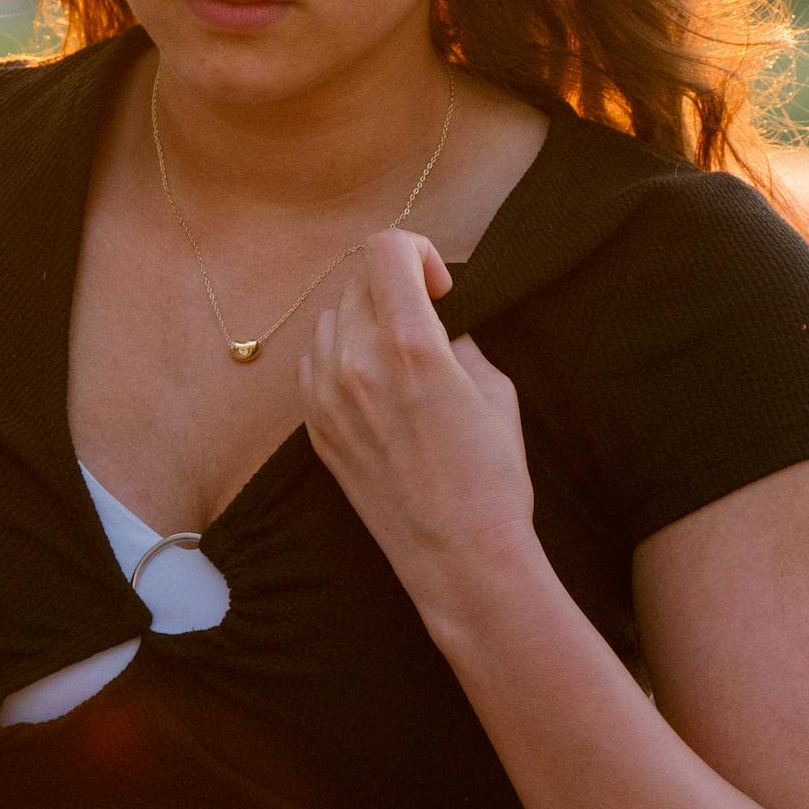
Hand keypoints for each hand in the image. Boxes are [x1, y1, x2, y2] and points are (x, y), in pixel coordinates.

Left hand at [297, 228, 536, 601]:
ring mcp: (327, 397)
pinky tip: (374, 383)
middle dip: (394, 285)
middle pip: (358, 280)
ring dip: (365, 319)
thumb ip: (457, 337)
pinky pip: (315, 362)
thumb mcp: (494, 389)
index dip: (417, 252)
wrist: (459, 558)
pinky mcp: (315, 428)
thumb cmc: (491, 477)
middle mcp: (357, 363)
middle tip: (426, 317)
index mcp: (410, 345)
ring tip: (399, 354)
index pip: (385, 249)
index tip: (438, 285)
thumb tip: (436, 316)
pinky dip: (342, 356)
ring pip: (332, 319)